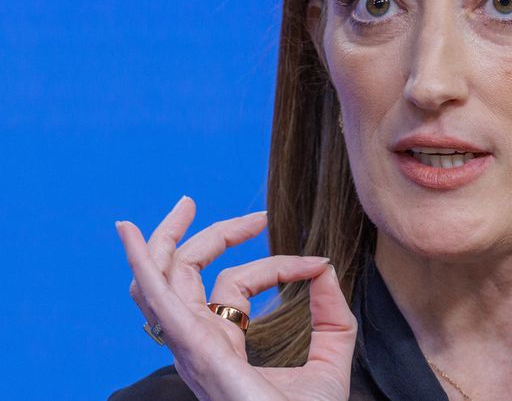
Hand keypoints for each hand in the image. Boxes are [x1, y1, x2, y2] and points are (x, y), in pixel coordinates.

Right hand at [117, 196, 355, 400]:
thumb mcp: (331, 351)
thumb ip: (331, 309)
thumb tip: (326, 267)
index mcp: (223, 343)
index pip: (235, 283)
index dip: (276, 263)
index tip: (315, 264)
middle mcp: (200, 343)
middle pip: (184, 276)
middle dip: (201, 234)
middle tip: (224, 208)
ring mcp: (194, 347)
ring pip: (165, 283)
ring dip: (165, 241)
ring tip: (180, 207)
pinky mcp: (198, 351)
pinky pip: (161, 303)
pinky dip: (143, 267)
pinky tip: (133, 237)